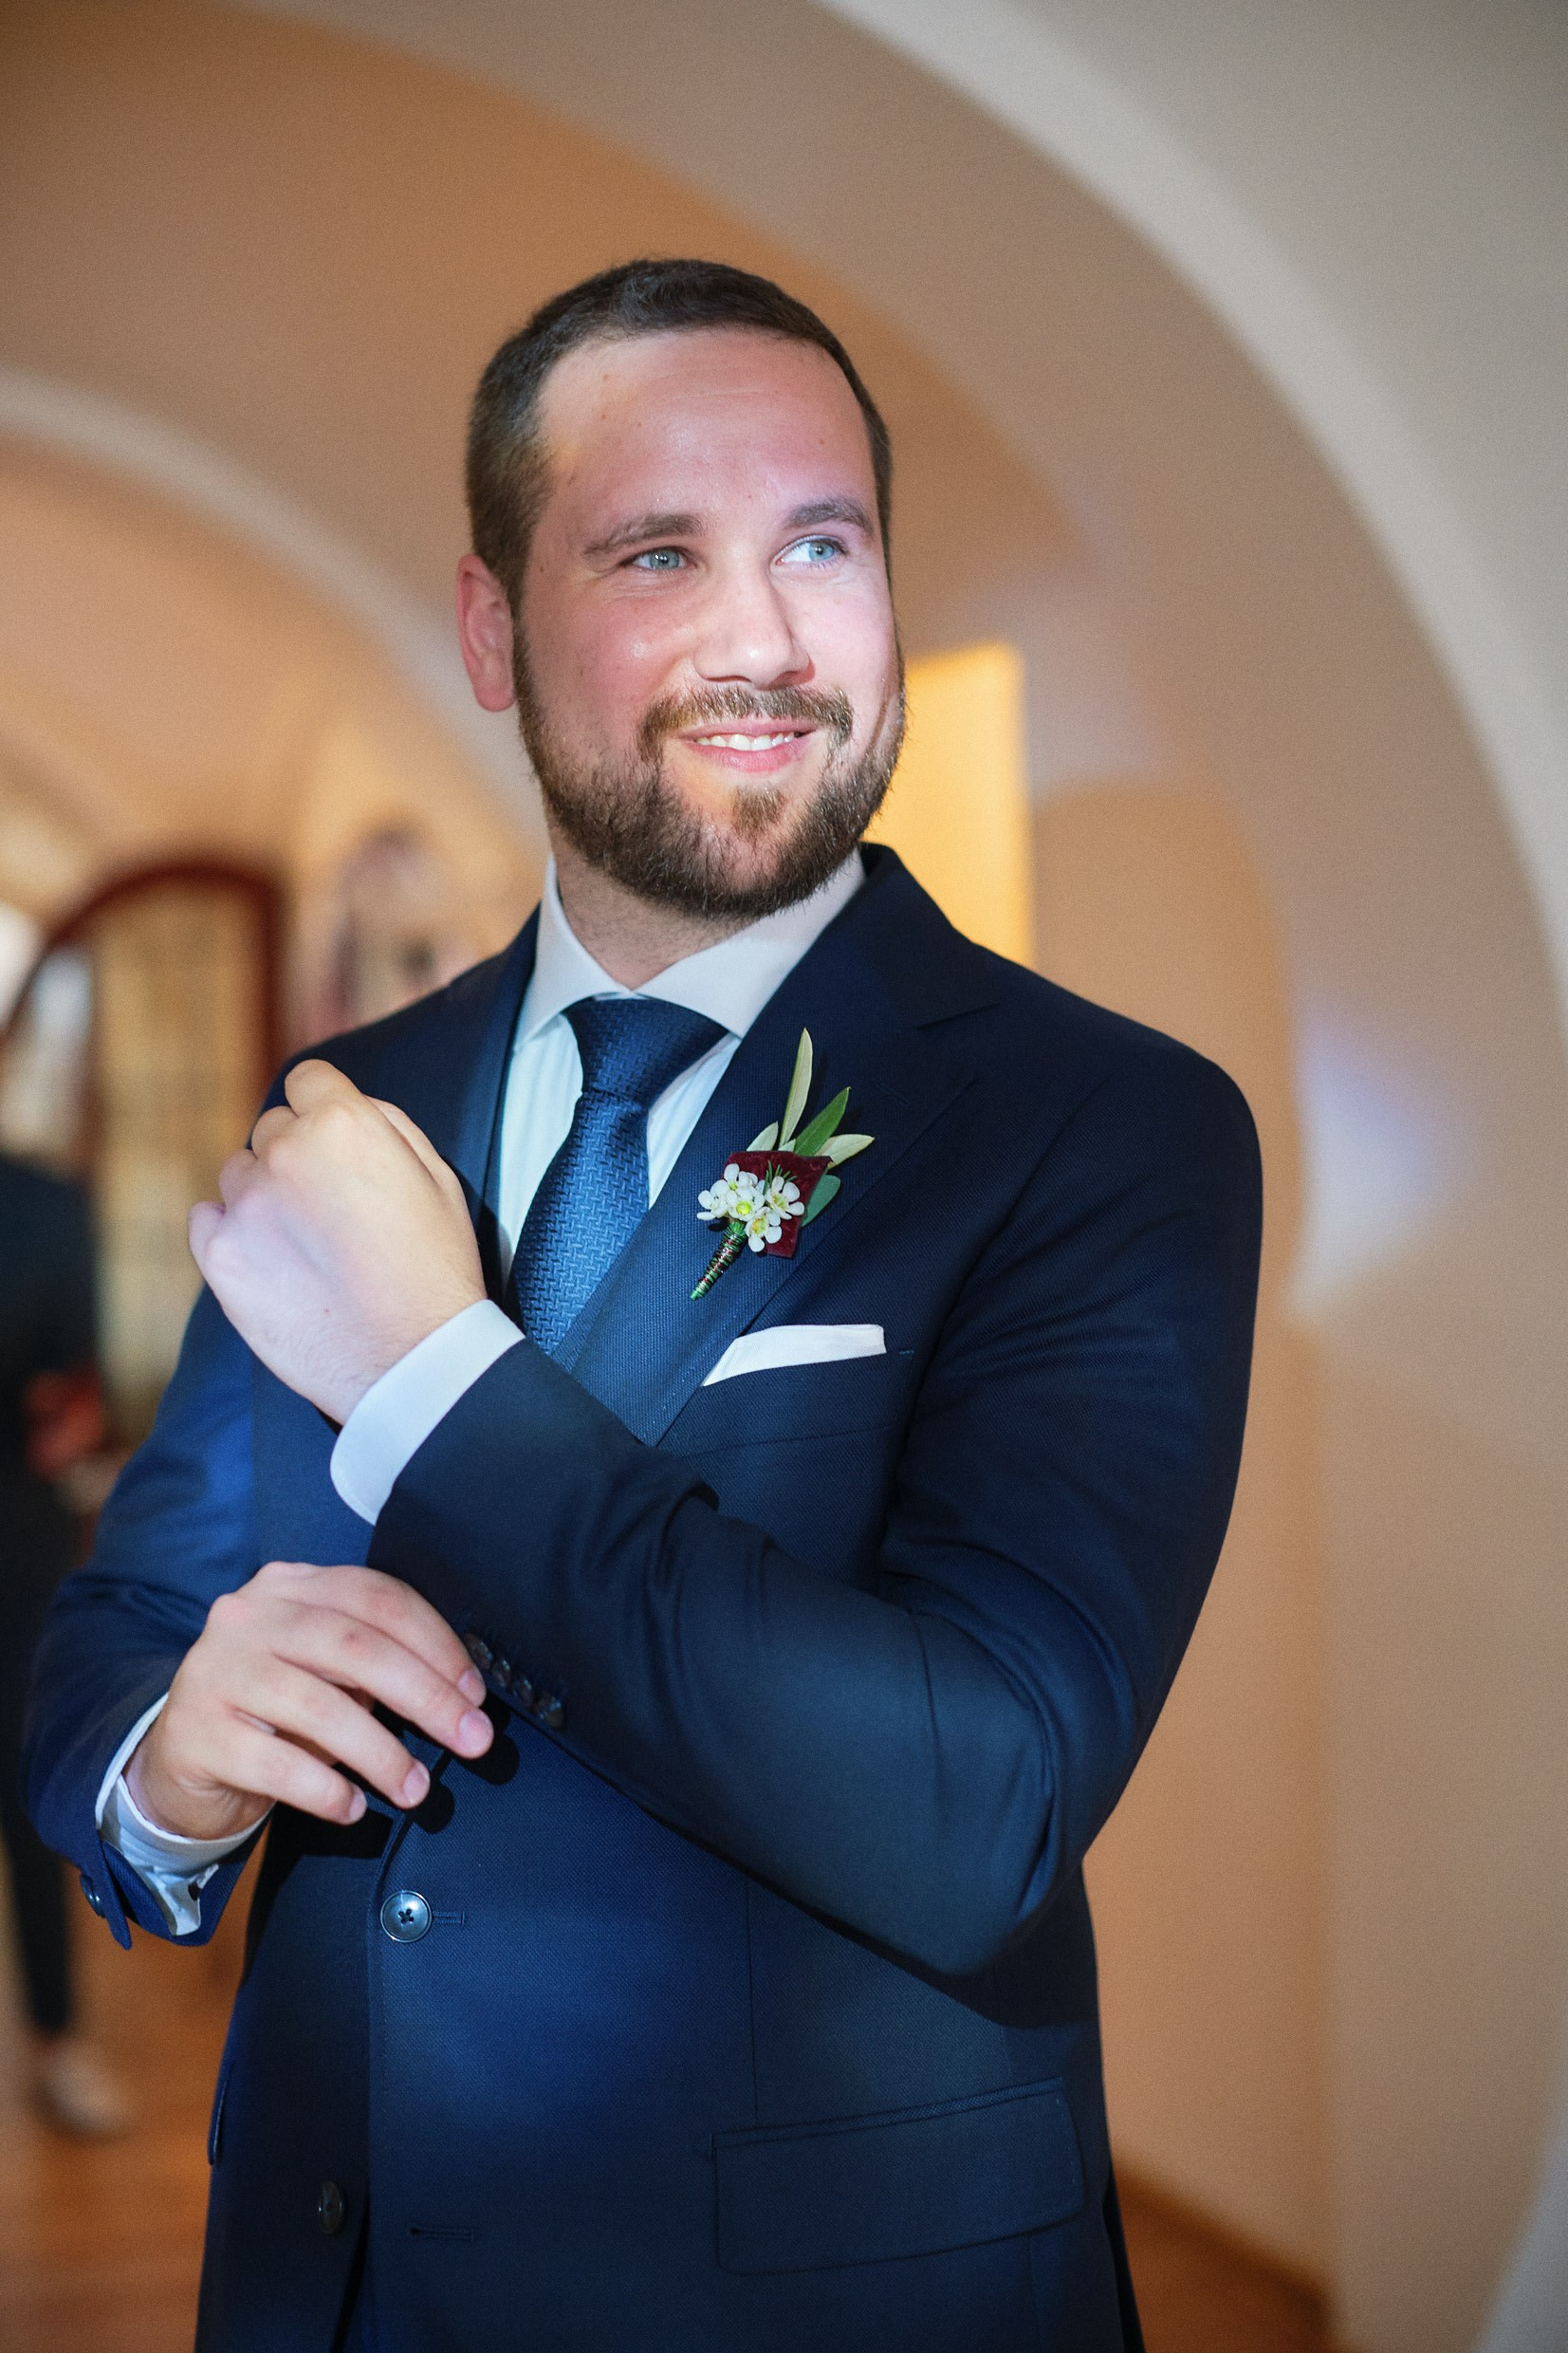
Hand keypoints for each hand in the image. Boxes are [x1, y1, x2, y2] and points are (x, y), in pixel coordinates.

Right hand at [125, 1561, 494, 1842]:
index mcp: (291, 1586)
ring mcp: (217, 1671)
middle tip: (472, 1742)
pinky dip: (326, 1789)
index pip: (377, 1597)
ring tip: (416, 1790)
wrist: (181, 1759)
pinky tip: (352, 1808)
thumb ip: (377, 1664)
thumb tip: (460, 1699)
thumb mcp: (325, 1671)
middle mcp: (249, 1616)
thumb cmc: (276, 1710)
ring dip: (382, 1753)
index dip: (436, 1645)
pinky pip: (276, 1763)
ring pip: (320, 1707)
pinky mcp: (197, 1732)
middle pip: (356, 1647)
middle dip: (426, 1697)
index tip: (475, 1695)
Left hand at [189, 1059, 484, 1422]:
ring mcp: (246, 1205)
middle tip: (329, 1207)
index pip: (308, 1080)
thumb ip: (388, 1125)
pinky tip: (269, 1260)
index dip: (324, 1109)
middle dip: (297, 1155)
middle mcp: (286, 1153)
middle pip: (272, 1128)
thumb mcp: (438, 1178)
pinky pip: (206, 1219)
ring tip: (304, 1243)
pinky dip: (230, 1232)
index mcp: (344, 1124)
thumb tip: (347, 1105)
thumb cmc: (436, 1271)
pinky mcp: (219, 1257)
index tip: (333, 1142)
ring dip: (264, 1194)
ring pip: (238, 1173)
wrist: (412, 1362)